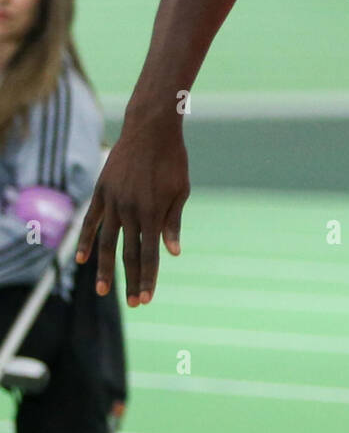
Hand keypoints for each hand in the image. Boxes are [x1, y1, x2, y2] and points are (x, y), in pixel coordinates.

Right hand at [76, 120, 189, 307]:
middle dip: (131, 280)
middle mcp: (131, 210)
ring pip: (107, 242)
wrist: (151, 129)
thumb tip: (173, 253)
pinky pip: (91, 221)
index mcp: (154, 212)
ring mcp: (114, 201)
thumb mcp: (180, 190)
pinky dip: (87, 241)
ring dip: (105, 269)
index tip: (147, 298)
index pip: (150, 254)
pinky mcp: (102, 191)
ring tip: (103, 291)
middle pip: (129, 254)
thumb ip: (173, 222)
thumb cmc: (172, 160)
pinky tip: (82, 260)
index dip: (149, 278)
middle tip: (134, 304)